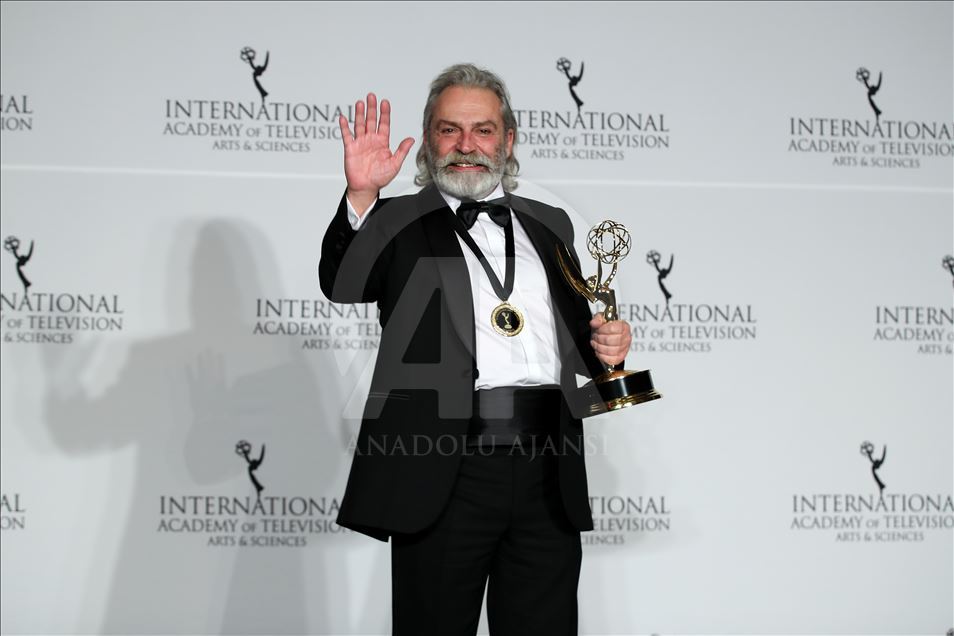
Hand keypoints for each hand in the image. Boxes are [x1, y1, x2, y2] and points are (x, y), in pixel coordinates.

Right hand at [339, 93, 414, 214]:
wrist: (366, 187)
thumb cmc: (381, 177)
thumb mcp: (395, 164)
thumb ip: (402, 151)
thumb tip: (411, 139)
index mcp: (382, 142)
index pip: (384, 124)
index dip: (384, 113)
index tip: (385, 102)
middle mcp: (371, 140)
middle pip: (371, 120)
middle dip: (372, 108)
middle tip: (371, 96)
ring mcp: (360, 143)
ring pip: (359, 124)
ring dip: (359, 114)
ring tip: (360, 103)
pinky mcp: (350, 148)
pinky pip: (347, 135)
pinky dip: (344, 127)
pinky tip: (343, 118)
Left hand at [589, 313, 631, 366]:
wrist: (608, 336)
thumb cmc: (606, 327)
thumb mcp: (601, 319)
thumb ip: (597, 319)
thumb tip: (594, 323)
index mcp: (624, 326)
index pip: (612, 329)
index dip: (602, 330)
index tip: (598, 329)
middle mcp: (627, 337)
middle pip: (609, 340)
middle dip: (598, 338)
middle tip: (595, 336)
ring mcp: (625, 349)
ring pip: (609, 351)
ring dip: (598, 347)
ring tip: (596, 343)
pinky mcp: (621, 357)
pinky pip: (610, 359)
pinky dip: (601, 356)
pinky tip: (599, 351)